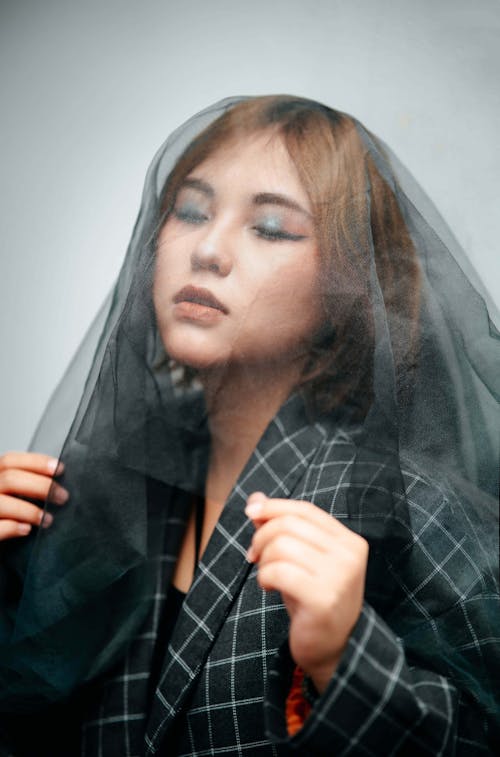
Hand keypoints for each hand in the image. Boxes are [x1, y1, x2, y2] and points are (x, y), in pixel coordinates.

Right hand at [0, 451, 67, 540]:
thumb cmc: (5, 517)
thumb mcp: (12, 495)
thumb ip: (25, 486)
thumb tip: (57, 483)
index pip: (9, 461)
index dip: (36, 462)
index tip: (59, 468)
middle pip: (9, 479)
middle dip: (41, 486)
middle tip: (62, 497)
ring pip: (1, 503)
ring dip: (30, 510)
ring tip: (48, 519)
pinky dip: (13, 527)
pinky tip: (27, 530)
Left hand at [246, 492, 367, 693]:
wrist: (334, 650)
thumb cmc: (313, 600)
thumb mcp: (301, 559)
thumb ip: (281, 528)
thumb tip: (255, 499)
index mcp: (349, 541)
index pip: (305, 509)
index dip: (274, 507)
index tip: (251, 513)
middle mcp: (349, 555)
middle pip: (290, 524)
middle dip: (262, 536)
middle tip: (254, 555)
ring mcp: (339, 576)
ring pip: (281, 546)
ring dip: (263, 559)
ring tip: (265, 574)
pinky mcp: (323, 598)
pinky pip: (279, 571)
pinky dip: (265, 577)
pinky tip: (268, 587)